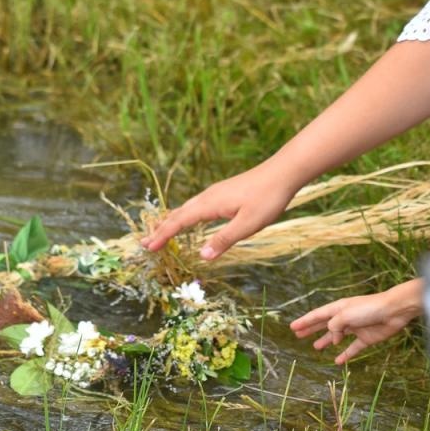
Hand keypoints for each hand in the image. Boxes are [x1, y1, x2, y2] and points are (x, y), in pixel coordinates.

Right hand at [142, 160, 300, 259]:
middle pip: (179, 213)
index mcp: (210, 204)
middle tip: (146, 243)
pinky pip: (197, 205)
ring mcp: (216, 192)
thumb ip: (224, 240)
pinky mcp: (225, 192)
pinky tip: (191, 217)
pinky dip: (186, 214)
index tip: (148, 247)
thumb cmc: (267, 199)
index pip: (179, 222)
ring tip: (162, 232)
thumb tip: (202, 257)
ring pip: (187, 208)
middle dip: (162, 229)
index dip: (163, 235)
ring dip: (173, 221)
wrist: (283, 172)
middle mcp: (208, 196)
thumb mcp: (247, 225)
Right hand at [290, 280, 422, 362]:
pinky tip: (338, 361)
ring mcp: (356, 328)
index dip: (305, 321)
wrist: (394, 311)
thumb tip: (332, 338)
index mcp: (339, 308)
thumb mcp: (346, 315)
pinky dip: (345, 354)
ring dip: (326, 340)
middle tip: (298, 335)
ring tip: (315, 347)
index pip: (317, 315)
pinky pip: (353, 348)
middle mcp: (346, 317)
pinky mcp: (366, 338)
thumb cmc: (370, 308)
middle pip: (325, 324)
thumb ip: (334, 326)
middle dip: (311, 329)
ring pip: (337, 336)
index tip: (293, 327)